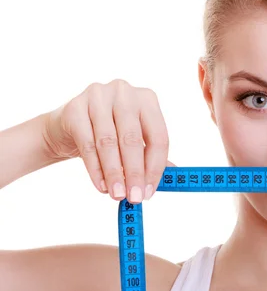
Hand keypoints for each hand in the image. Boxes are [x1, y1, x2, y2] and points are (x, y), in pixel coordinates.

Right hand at [44, 79, 172, 202]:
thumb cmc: (109, 133)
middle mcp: (124, 93)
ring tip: (117, 194)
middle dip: (134, 173)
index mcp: (147, 99)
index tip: (150, 191)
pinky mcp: (75, 107)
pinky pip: (87, 144)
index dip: (155, 167)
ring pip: (108, 142)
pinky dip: (95, 169)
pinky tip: (101, 186)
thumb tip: (175, 178)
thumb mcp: (133, 140)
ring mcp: (98, 96)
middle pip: (132, 139)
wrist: (68, 126)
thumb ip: (152, 156)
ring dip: (114, 173)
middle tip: (135, 197)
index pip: (158, 136)